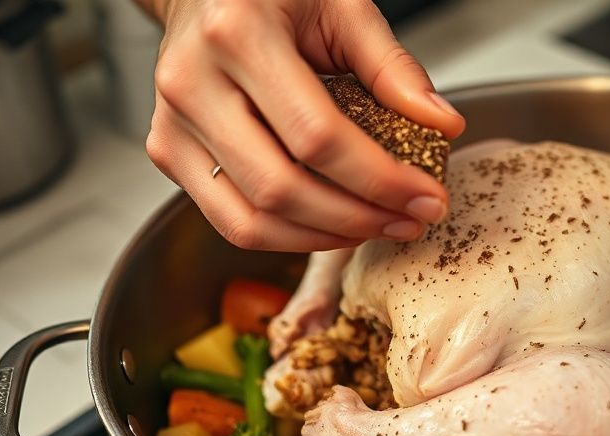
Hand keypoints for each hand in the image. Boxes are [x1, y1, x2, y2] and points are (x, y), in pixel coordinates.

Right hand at [141, 0, 465, 250]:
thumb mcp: (342, 7)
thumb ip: (392, 66)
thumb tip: (442, 125)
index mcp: (237, 33)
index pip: (317, 135)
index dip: (380, 179)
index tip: (427, 196)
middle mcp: (192, 82)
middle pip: (281, 188)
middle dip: (359, 219)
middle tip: (412, 220)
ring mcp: (171, 123)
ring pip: (251, 221)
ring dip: (326, 238)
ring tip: (379, 227)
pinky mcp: (167, 152)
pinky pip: (232, 222)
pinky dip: (290, 236)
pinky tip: (335, 225)